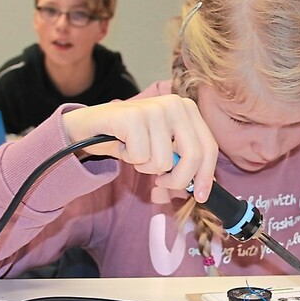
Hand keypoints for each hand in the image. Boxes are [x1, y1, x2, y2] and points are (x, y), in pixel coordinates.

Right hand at [62, 95, 217, 201]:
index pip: (209, 147)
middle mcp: (175, 104)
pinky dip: (129, 159)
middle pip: (193, 156)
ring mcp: (154, 108)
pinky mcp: (133, 116)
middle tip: (161, 182)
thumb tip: (203, 188)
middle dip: (178, 179)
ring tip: (135, 151)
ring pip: (164, 161)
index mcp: (188, 108)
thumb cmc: (131, 139)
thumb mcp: (164, 148)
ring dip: (145, 166)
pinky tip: (123, 145)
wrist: (90, 125)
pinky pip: (140, 157)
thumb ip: (184, 161)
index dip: (206, 175)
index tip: (201, 196)